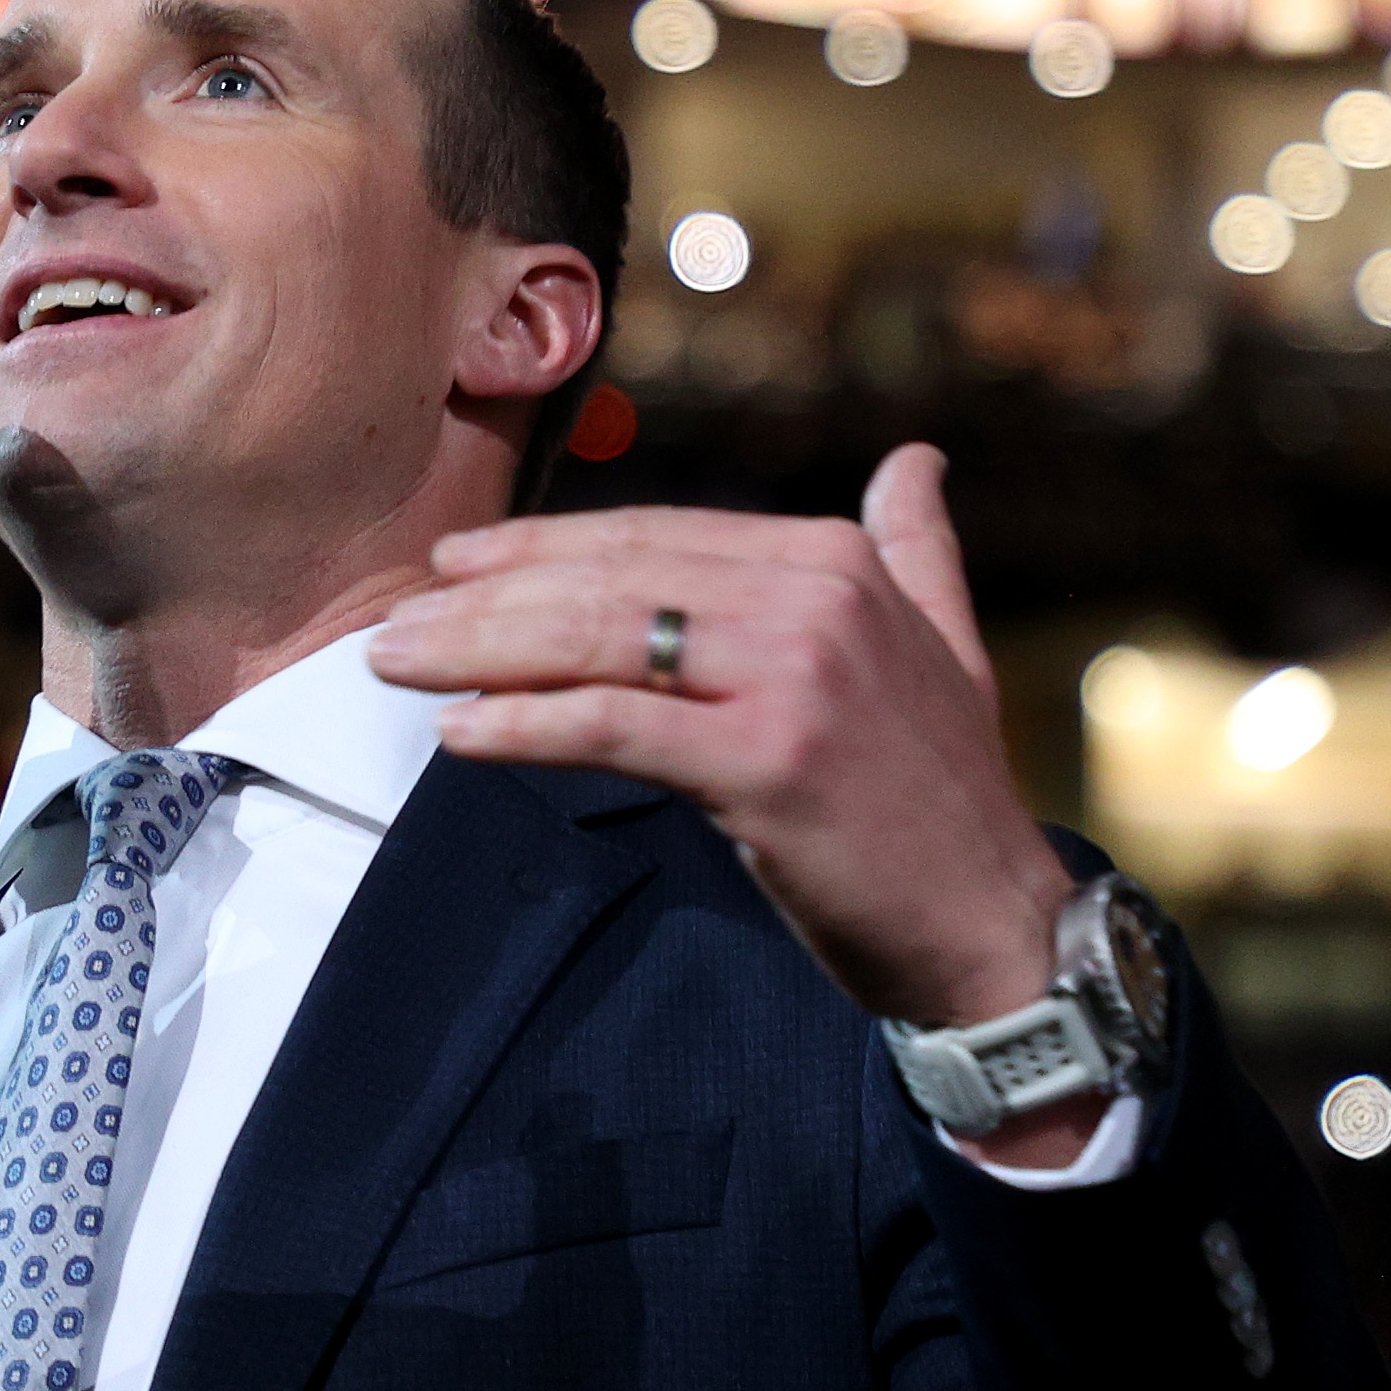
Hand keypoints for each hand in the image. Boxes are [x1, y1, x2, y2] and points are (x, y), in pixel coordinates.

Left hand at [366, 445, 1089, 1153]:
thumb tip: (917, 461)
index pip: (652, 538)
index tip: (458, 567)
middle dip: (487, 595)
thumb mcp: (943, 648)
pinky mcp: (767, 760)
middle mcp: (815, 599)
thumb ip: (914, 551)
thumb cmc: (943, 803)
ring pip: (597, 641)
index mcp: (836, 561)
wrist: (994, 928)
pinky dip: (524, 725)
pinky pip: (611, 727)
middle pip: (610, 580)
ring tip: (396, 663)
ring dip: (478, 648)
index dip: (543, 549)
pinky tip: (459, 732)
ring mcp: (793, 676)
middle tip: (395, 618)